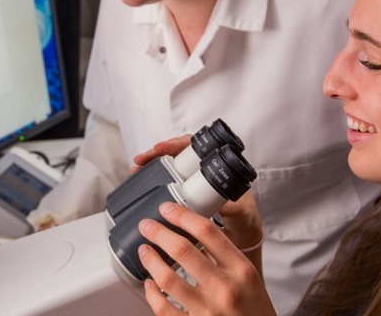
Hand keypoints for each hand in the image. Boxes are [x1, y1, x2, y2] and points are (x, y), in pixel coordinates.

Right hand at [133, 136, 264, 266]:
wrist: (242, 234)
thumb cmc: (244, 219)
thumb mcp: (238, 213)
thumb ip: (230, 208)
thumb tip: (217, 204)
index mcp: (219, 168)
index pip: (194, 147)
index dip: (176, 145)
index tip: (161, 149)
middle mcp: (205, 171)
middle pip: (177, 153)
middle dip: (157, 154)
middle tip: (141, 160)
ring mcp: (194, 181)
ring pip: (170, 166)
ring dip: (152, 166)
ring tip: (136, 169)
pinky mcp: (186, 193)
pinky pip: (168, 181)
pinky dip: (154, 181)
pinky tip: (142, 184)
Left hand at [138, 202, 275, 315]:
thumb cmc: (255, 312)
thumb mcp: (250, 280)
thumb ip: (225, 259)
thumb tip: (196, 238)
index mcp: (241, 270)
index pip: (209, 233)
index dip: (183, 216)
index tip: (168, 209)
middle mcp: (225, 288)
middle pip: (183, 250)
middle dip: (158, 233)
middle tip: (147, 226)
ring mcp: (208, 310)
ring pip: (168, 278)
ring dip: (151, 260)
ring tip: (144, 251)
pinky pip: (164, 308)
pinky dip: (152, 294)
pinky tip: (149, 285)